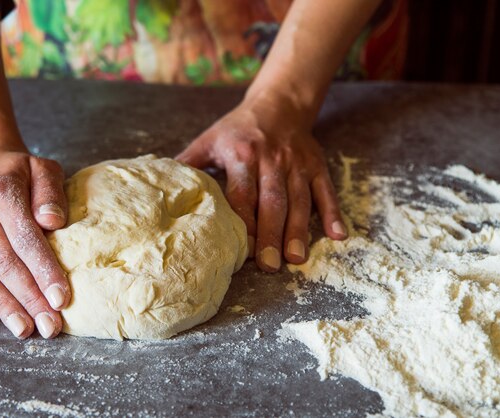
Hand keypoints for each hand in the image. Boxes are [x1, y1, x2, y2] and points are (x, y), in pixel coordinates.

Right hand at [0, 147, 70, 338]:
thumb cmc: (23, 173)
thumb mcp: (43, 169)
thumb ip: (51, 193)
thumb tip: (53, 222)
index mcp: (1, 193)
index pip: (24, 238)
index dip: (43, 270)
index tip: (60, 298)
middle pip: (3, 262)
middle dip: (28, 298)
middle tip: (50, 326)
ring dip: (3, 306)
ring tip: (25, 329)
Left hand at [176, 91, 346, 272]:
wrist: (279, 103)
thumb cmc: (238, 128)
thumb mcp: (209, 139)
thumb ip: (188, 164)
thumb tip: (160, 186)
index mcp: (242, 155)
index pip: (243, 194)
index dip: (244, 222)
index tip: (243, 250)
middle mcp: (272, 160)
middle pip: (273, 202)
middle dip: (272, 235)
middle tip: (271, 266)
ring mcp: (297, 163)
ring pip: (300, 200)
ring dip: (299, 230)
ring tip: (297, 259)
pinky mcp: (316, 165)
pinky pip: (326, 191)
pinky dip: (333, 213)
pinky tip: (338, 235)